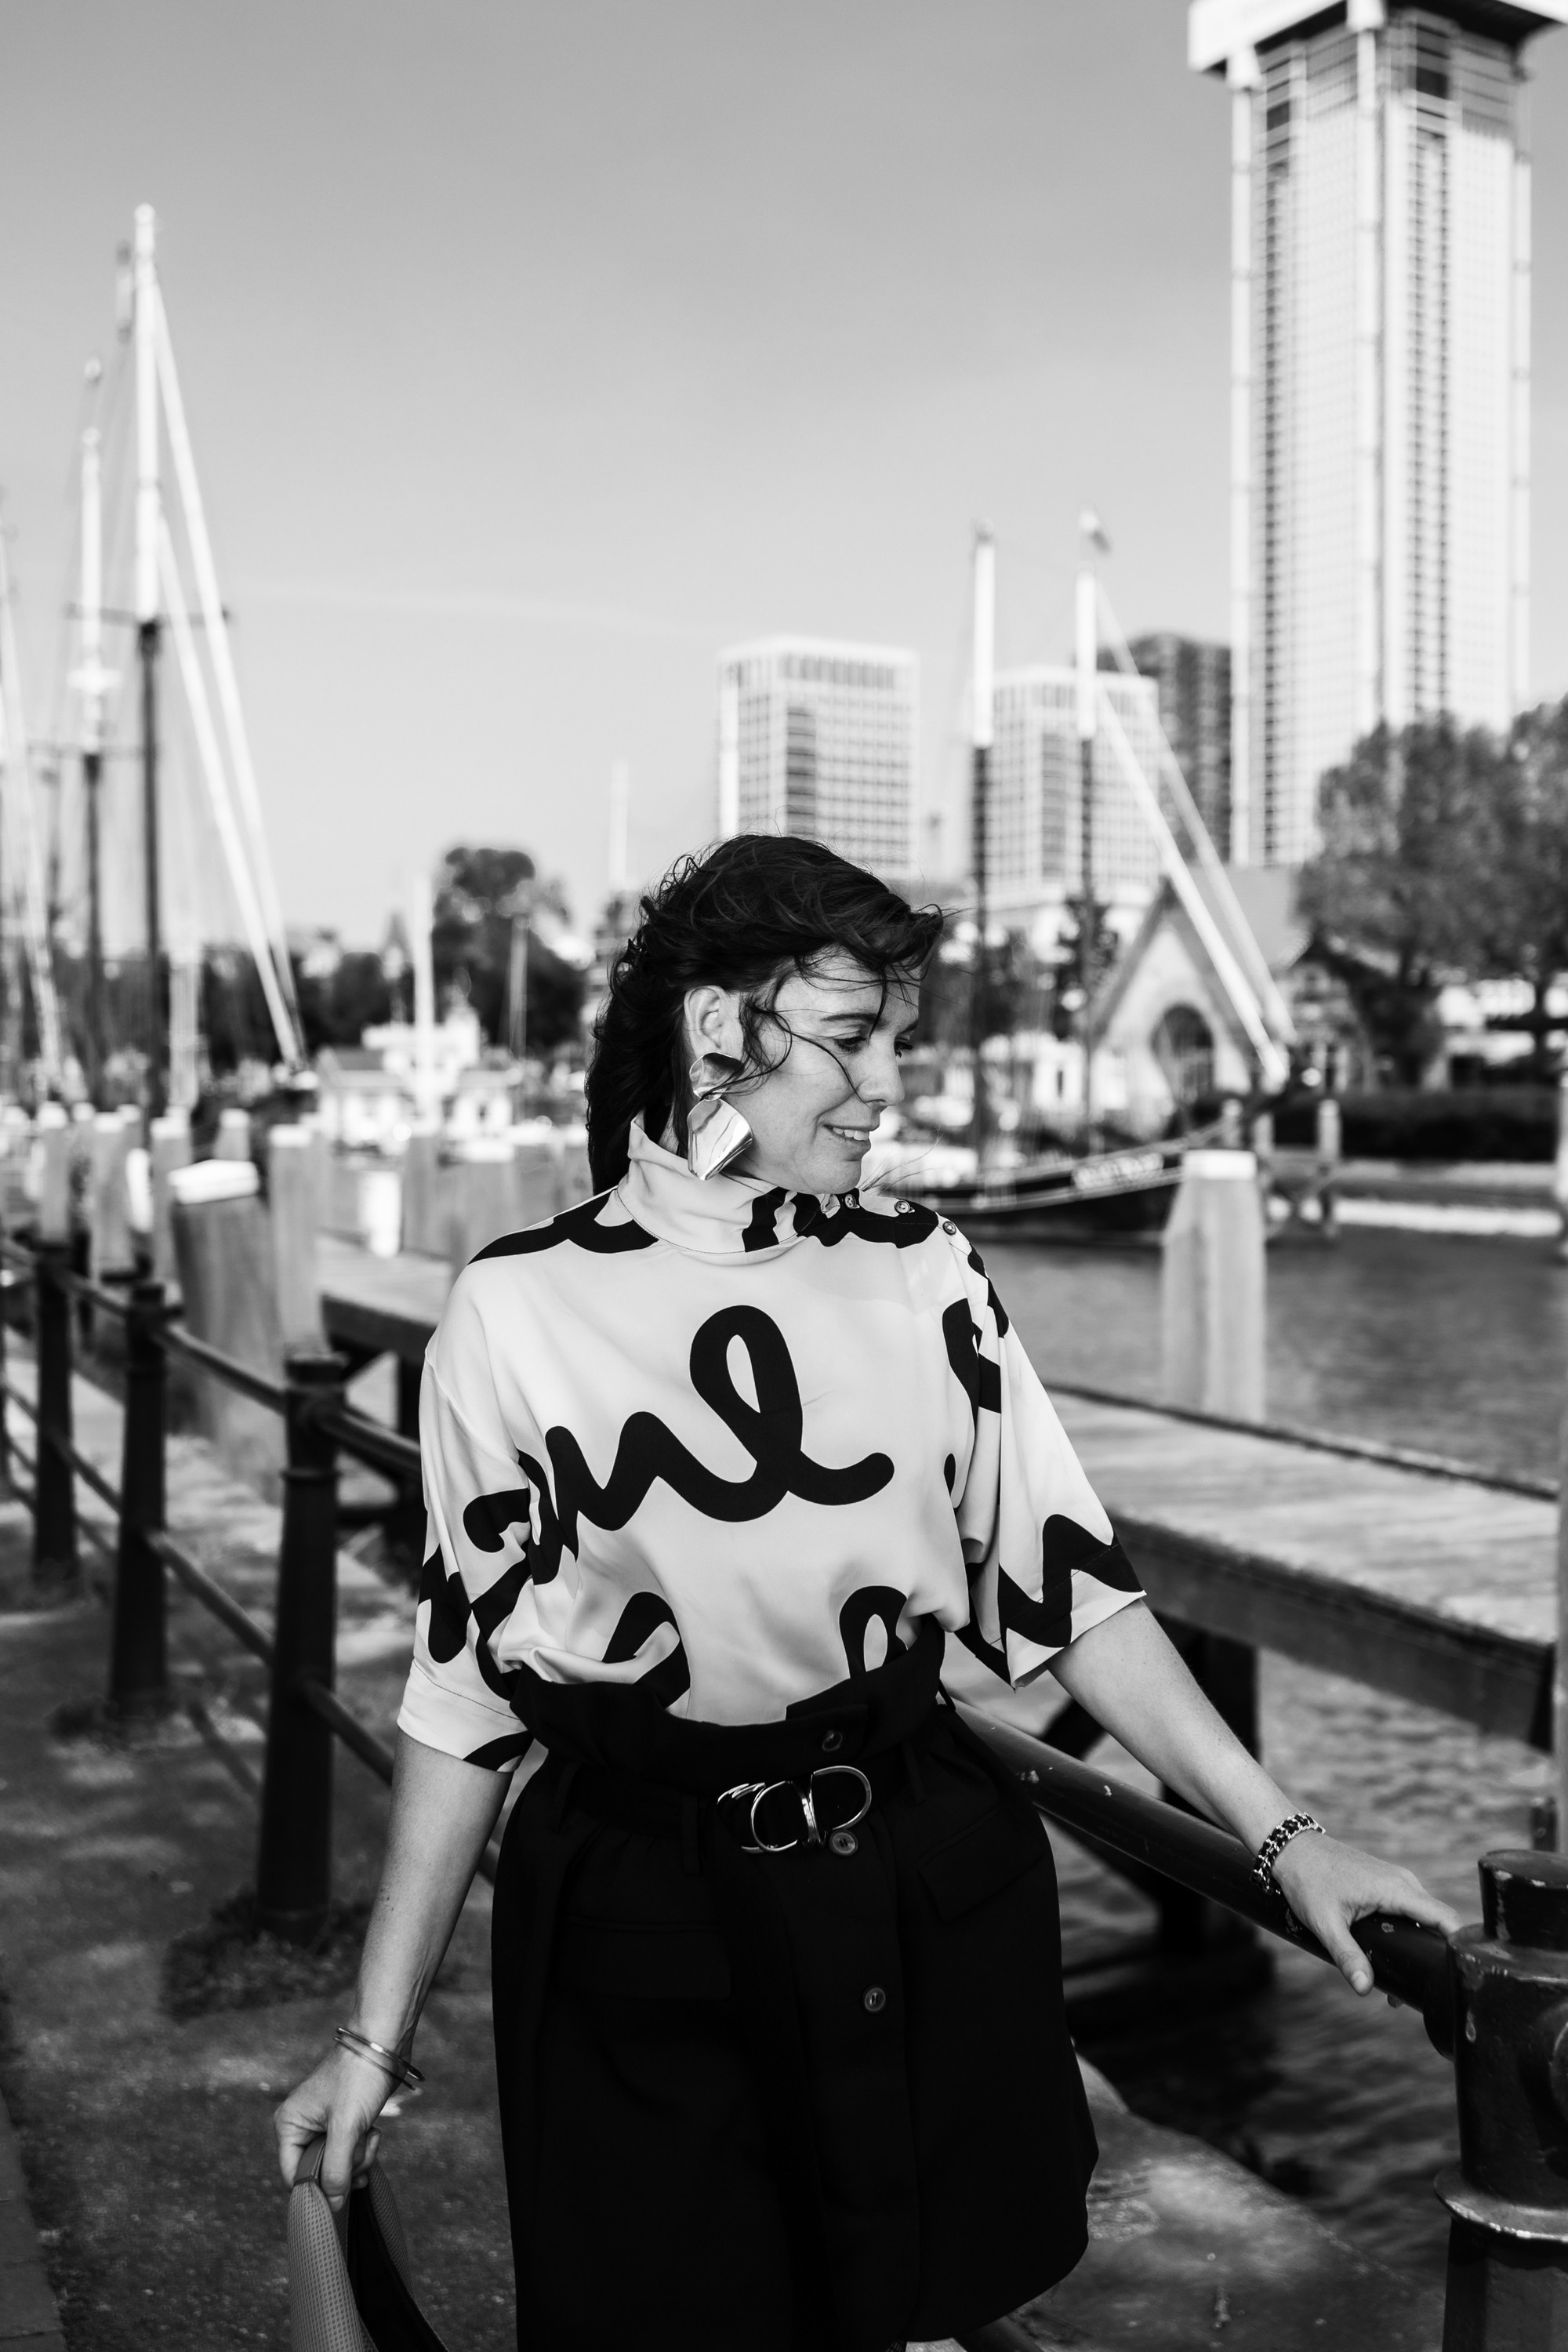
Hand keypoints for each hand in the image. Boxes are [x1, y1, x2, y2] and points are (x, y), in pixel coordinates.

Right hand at [274, 2046, 391, 2210]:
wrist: (384, 2043)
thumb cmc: (359, 2078)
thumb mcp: (346, 2128)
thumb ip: (336, 2169)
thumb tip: (332, 2206)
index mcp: (288, 2126)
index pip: (294, 2177)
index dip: (317, 2188)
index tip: (342, 2191)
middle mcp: (301, 2127)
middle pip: (319, 2173)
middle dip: (346, 2167)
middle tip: (361, 2149)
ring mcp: (323, 2126)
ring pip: (338, 2165)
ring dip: (359, 2157)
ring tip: (371, 2136)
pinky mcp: (343, 2124)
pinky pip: (350, 2153)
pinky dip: (364, 2147)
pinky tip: (375, 2131)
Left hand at [1270, 1832, 1462, 1995]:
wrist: (1292, 1849)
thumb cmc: (1308, 1880)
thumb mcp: (1326, 1923)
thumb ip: (1347, 1956)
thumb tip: (1365, 1989)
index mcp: (1398, 1889)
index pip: (1446, 1918)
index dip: (1461, 1946)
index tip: (1461, 1974)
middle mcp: (1405, 1884)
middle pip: (1437, 1925)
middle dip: (1434, 1959)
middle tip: (1422, 1994)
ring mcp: (1397, 1884)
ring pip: (1422, 1921)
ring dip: (1417, 1950)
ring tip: (1399, 1988)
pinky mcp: (1387, 1886)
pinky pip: (1408, 1914)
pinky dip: (1406, 1937)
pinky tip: (1388, 1962)